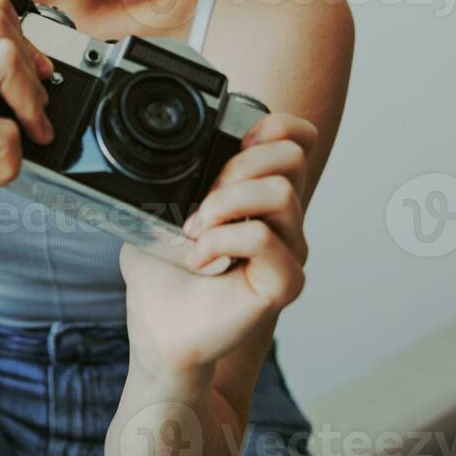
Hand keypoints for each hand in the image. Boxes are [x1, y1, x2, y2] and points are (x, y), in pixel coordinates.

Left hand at [118, 112, 316, 377]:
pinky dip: (223, 240)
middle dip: (237, 166)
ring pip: (280, 193)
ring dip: (225, 203)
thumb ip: (171, 174)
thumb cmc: (162, 273)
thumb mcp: (157, 208)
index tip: (229, 147)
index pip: (298, 139)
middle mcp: (284, 219)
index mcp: (260, 193)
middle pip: (291, 156)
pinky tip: (199, 258)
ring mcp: (289, 250)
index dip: (272, 127)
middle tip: (201, 201)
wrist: (158, 328)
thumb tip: (162, 147)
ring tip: (194, 230)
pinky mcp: (285, 283)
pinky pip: (264, 240)